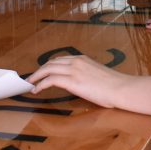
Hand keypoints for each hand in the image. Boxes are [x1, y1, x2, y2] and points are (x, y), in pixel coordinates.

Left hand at [26, 54, 150, 114]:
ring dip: (36, 76)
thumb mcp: (97, 74)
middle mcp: (76, 61)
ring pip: (47, 69)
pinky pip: (50, 80)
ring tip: (30, 84)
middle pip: (51, 63)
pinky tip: (36, 90)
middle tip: (31, 78)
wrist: (120, 88)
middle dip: (39, 70)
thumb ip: (86, 74)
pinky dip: (40, 84)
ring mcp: (73, 70)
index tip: (42, 73)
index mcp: (82, 59)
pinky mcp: (72, 80)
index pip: (59, 60)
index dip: (48, 66)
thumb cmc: (113, 85)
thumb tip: (79, 82)